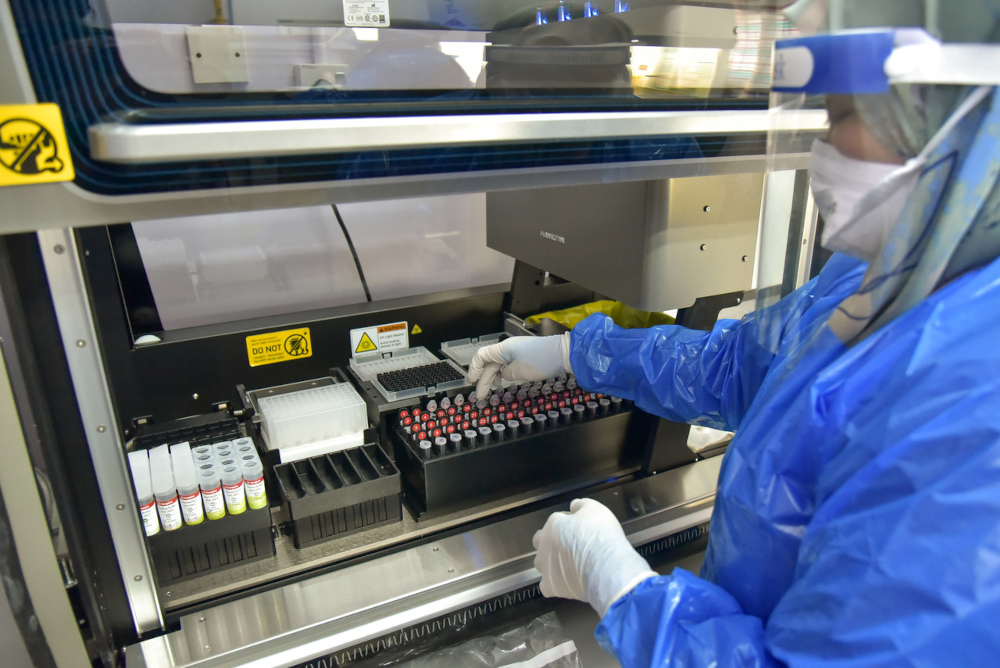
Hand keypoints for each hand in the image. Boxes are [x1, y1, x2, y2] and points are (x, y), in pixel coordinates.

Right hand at [467, 333, 572, 398]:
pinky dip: (503, 373)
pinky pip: (508, 364)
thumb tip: (503, 375)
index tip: (471, 382)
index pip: (481, 356)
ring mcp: (517, 351)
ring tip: (491, 389)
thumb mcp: (519, 372)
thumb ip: (506, 374)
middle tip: (481, 395)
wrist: (564, 354)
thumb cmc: (541, 361)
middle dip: (483, 379)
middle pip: (489, 363)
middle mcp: (508, 348)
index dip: (474, 369)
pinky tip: (503, 380)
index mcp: (503, 348)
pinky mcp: (525, 356)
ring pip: (498, 364)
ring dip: (492, 377)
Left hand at [532, 498, 656, 616]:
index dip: (568, 523)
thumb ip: (581, 505)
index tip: (580, 528)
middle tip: (571, 546)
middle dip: (552, 542)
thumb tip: (574, 506)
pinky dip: (554, 584)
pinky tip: (566, 583)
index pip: (556, 520)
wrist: (605, 566)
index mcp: (553, 524)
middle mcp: (544, 545)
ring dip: (552, 563)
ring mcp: (545, 567)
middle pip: (541, 541)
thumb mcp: (595, 509)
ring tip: (570, 567)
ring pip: (542, 563)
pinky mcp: (550, 586)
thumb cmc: (600, 535)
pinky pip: (546, 585)